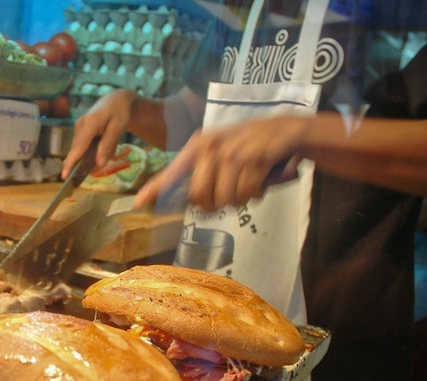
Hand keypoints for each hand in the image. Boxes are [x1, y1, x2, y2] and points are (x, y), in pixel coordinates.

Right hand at [61, 88, 135, 178]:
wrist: (115, 99)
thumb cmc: (119, 112)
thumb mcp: (118, 128)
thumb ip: (108, 145)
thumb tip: (99, 163)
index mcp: (90, 123)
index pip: (78, 147)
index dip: (71, 163)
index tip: (64, 176)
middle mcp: (80, 125)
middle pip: (76, 150)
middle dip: (80, 164)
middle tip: (90, 174)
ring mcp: (78, 127)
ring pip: (79, 149)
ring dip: (87, 157)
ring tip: (100, 158)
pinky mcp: (79, 129)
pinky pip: (81, 145)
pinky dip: (88, 152)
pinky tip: (98, 151)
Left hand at [135, 115, 306, 211]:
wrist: (287, 129)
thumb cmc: (250, 145)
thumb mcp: (221, 151)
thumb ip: (202, 172)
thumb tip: (185, 201)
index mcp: (199, 145)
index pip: (171, 171)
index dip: (154, 189)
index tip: (138, 203)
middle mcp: (211, 147)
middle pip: (199, 196)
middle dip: (213, 204)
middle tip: (226, 197)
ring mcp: (233, 152)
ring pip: (225, 198)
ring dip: (238, 199)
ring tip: (246, 185)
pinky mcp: (255, 159)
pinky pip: (247, 194)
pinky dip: (254, 194)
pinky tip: (259, 181)